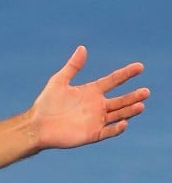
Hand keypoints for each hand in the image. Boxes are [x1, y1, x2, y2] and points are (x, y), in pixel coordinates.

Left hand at [30, 46, 148, 148]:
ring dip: (129, 111)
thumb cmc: (46, 103)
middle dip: (133, 96)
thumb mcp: (59, 81)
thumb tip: (82, 48)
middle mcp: (97, 105)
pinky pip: (108, 132)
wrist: (37, 125)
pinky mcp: (92, 134)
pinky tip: (123, 123)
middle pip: (121, 100)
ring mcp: (96, 120)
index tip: (139, 67)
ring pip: (118, 115)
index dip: (126, 74)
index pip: (113, 80)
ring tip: (140, 105)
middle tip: (145, 92)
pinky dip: (117, 128)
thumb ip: (72, 66)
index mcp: (91, 91)